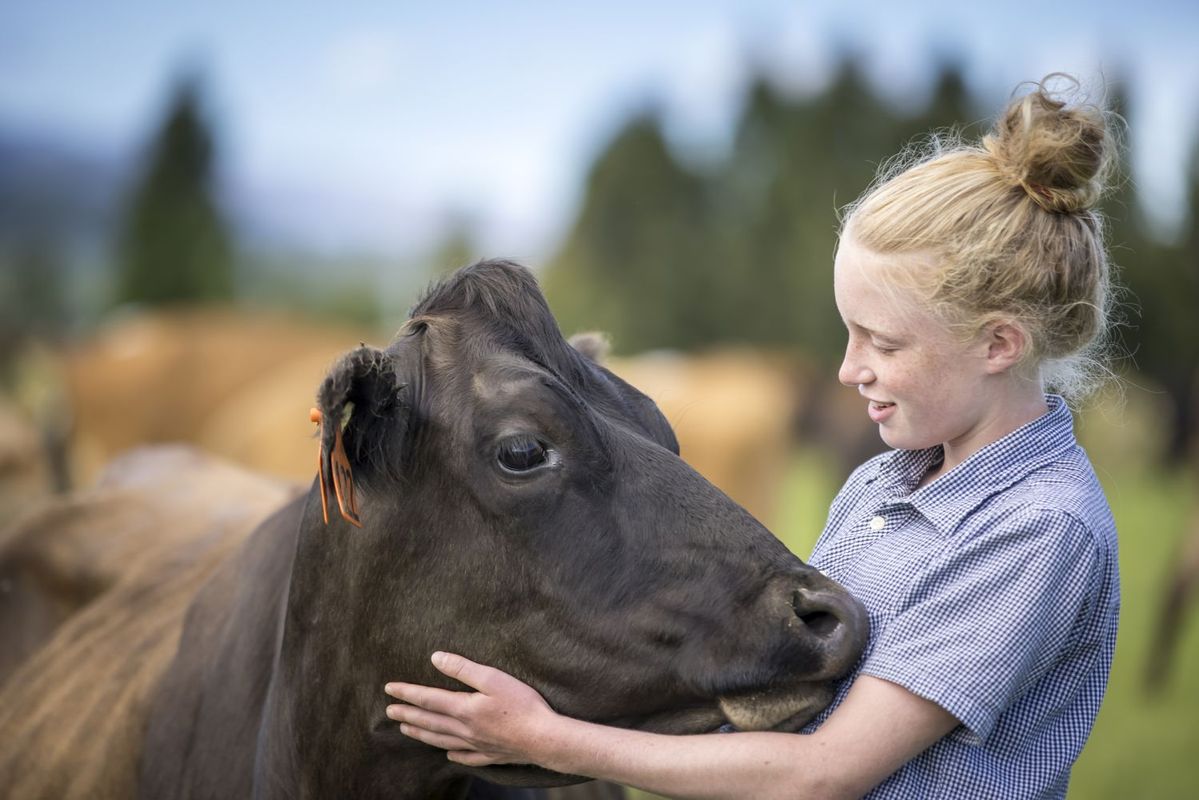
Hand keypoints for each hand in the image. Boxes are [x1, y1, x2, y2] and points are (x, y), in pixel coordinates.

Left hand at [384, 651, 557, 766]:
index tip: (389, 689)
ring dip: (421, 734)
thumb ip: (463, 668)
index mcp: (464, 709)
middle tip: (389, 712)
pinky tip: (448, 754)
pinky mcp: (490, 754)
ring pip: (441, 740)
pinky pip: (465, 757)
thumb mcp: (493, 678)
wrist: (544, 739)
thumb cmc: (522, 705)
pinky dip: (453, 754)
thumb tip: (436, 657)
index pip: (428, 699)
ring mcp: (476, 745)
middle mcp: (465, 730)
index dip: (407, 693)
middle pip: (430, 721)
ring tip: (406, 730)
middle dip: (407, 714)